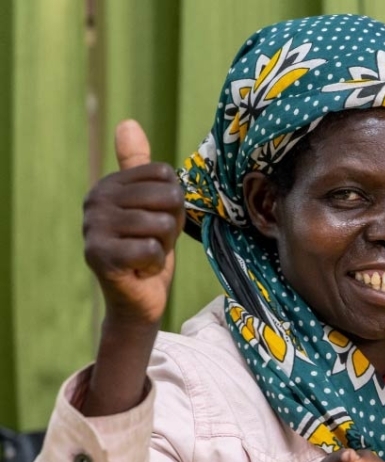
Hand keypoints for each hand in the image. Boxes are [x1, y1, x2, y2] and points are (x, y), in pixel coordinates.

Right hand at [83, 120, 184, 325]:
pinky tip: (138, 269)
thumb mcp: (152, 204)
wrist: (138, 299)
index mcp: (110, 184)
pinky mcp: (100, 256)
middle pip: (167, 198)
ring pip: (161, 225)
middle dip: (171, 226)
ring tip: (145, 255)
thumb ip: (141, 166)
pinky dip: (154, 265)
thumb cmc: (148, 247)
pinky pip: (151, 250)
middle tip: (153, 241)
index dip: (174, 203)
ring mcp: (94, 227)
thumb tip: (128, 122)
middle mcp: (95, 200)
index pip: (167, 177)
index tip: (157, 221)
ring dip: (163, 247)